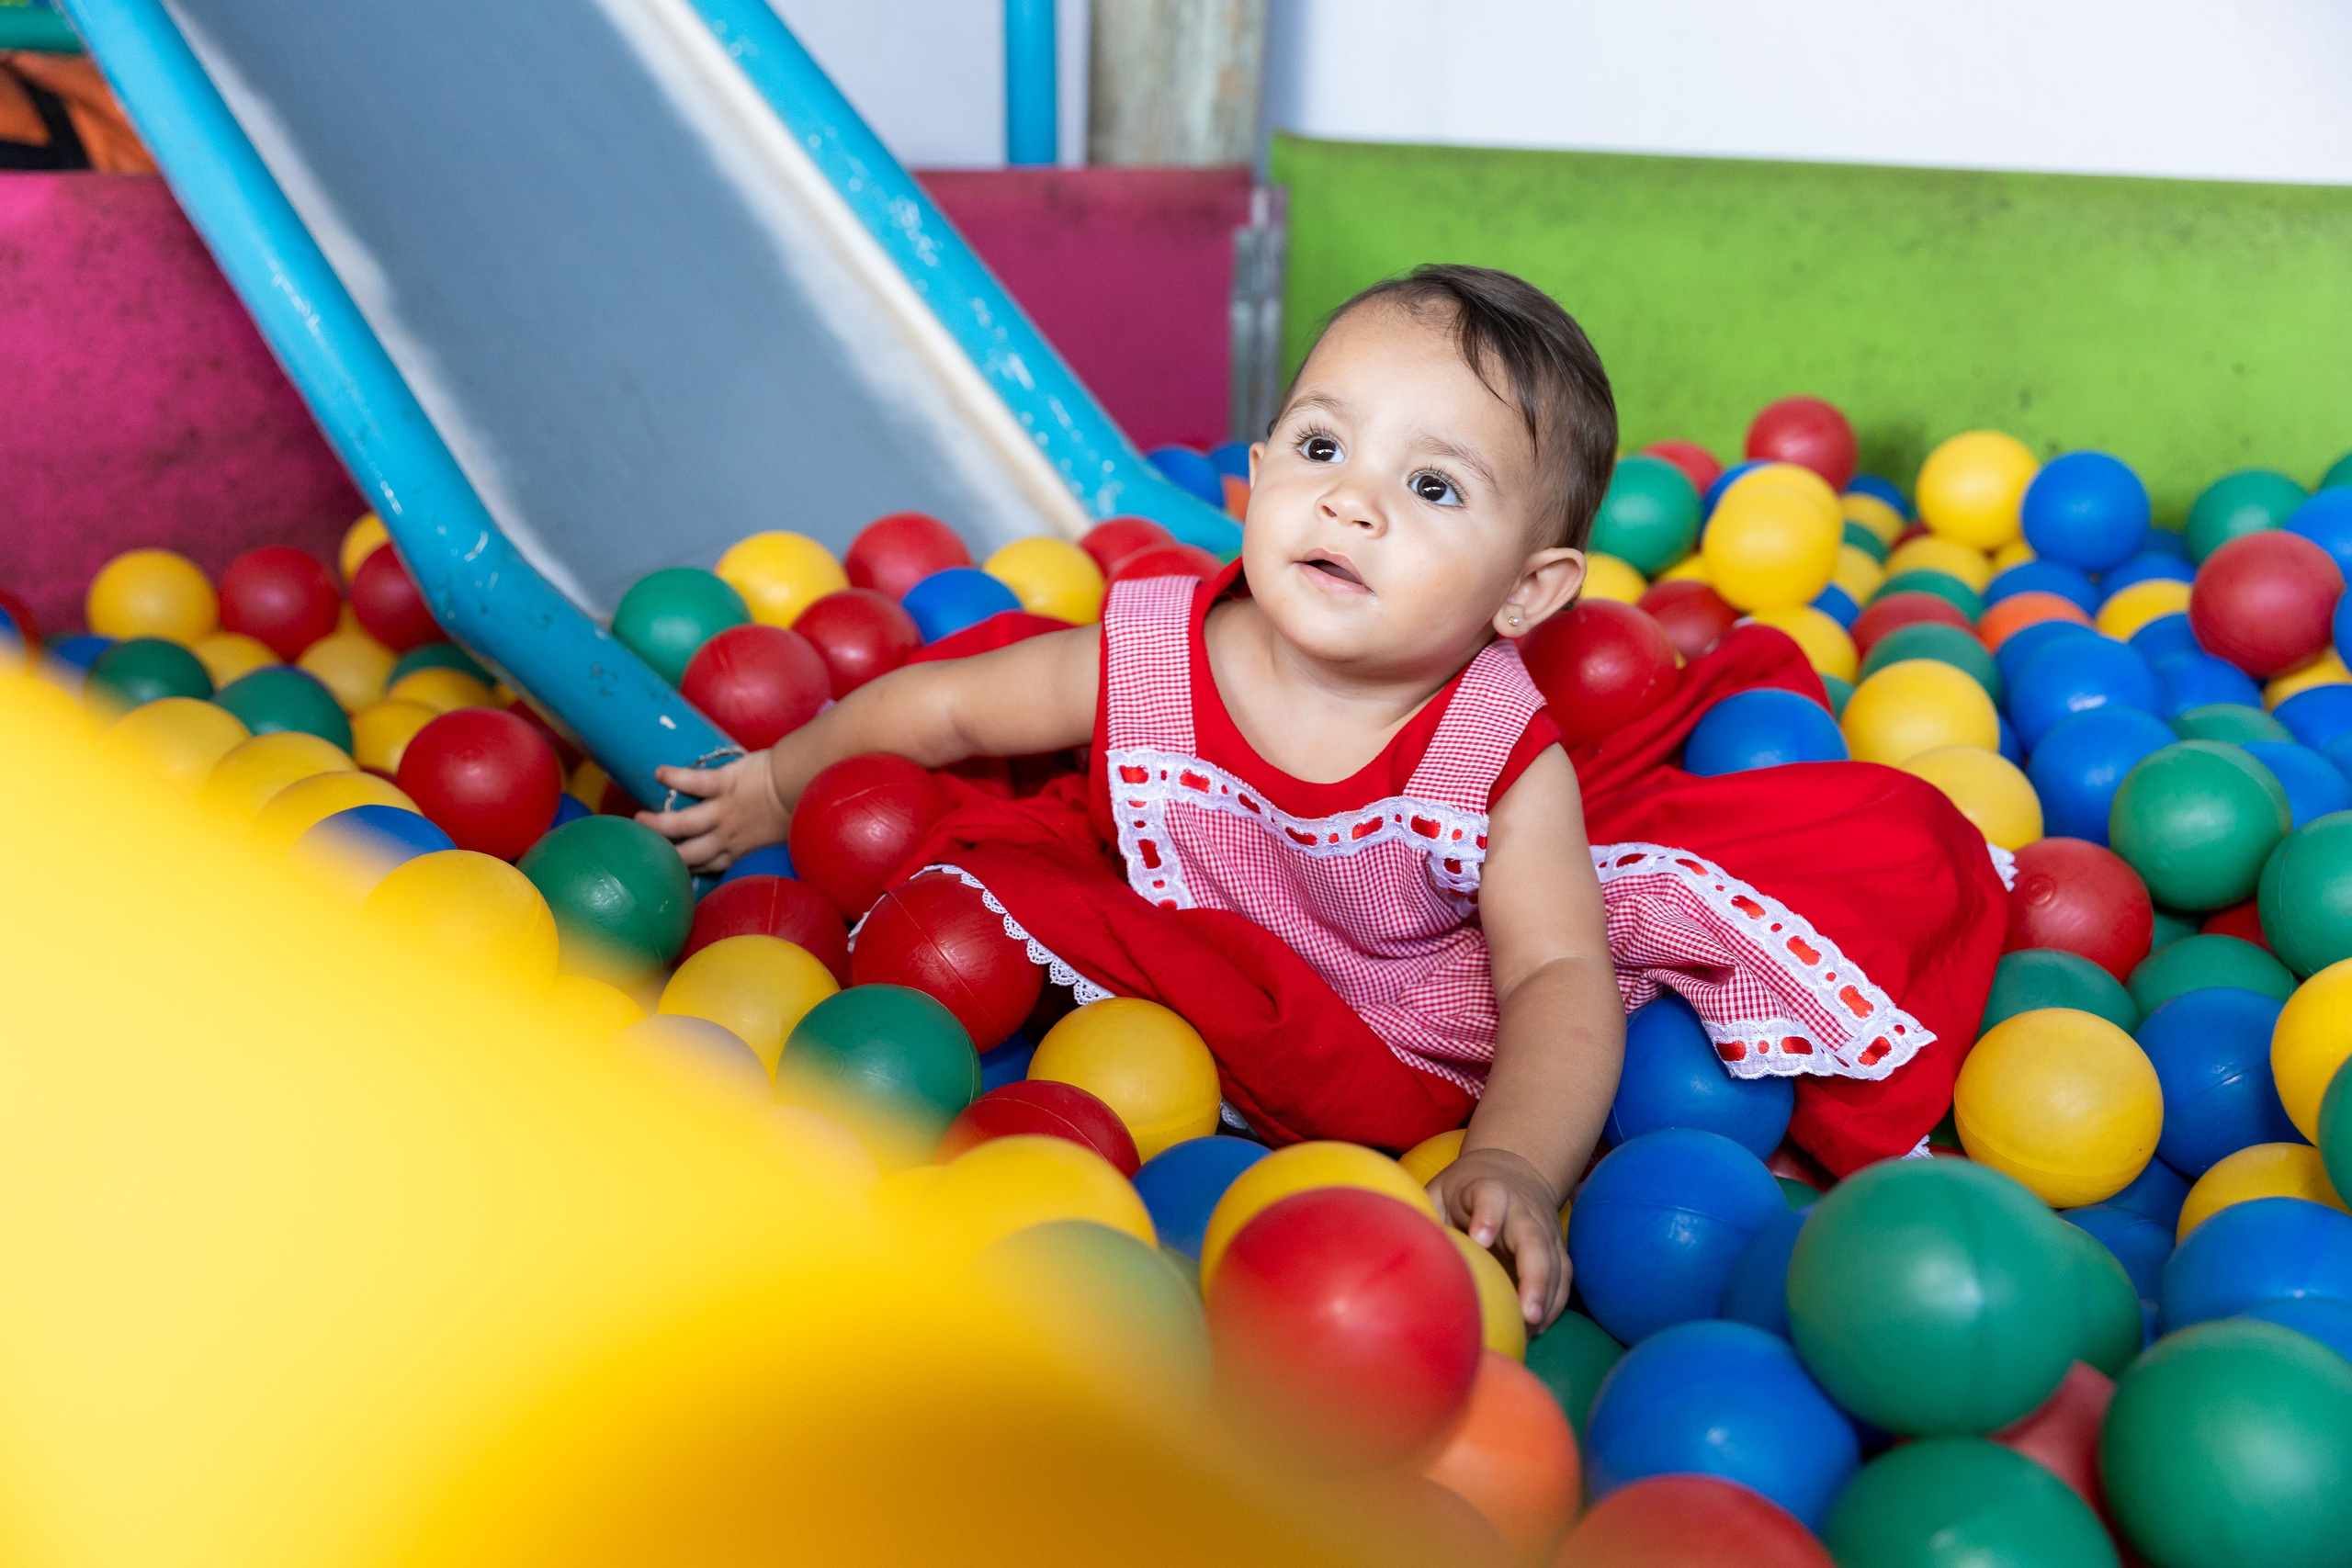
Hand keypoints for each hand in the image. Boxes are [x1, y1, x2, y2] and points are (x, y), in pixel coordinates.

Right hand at [636, 753, 788, 871]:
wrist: (804, 783)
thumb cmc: (794, 807)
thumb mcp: (775, 836)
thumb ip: (756, 839)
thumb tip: (753, 839)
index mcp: (738, 850)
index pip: (706, 865)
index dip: (685, 868)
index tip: (669, 866)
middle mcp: (727, 837)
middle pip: (687, 854)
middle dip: (663, 854)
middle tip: (641, 849)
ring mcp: (724, 811)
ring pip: (683, 824)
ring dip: (658, 824)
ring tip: (638, 820)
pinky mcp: (725, 784)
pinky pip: (694, 782)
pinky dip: (675, 778)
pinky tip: (659, 773)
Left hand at [1429, 1146, 1570, 1330]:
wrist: (1513, 1168)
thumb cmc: (1464, 1189)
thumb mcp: (1439, 1191)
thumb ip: (1426, 1216)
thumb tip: (1398, 1250)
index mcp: (1488, 1188)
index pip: (1491, 1197)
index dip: (1488, 1215)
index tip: (1480, 1238)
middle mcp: (1522, 1208)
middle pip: (1533, 1238)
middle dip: (1533, 1275)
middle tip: (1526, 1311)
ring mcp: (1544, 1227)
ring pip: (1554, 1261)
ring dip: (1548, 1296)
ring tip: (1533, 1329)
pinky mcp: (1556, 1245)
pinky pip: (1563, 1276)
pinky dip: (1555, 1302)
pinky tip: (1538, 1328)